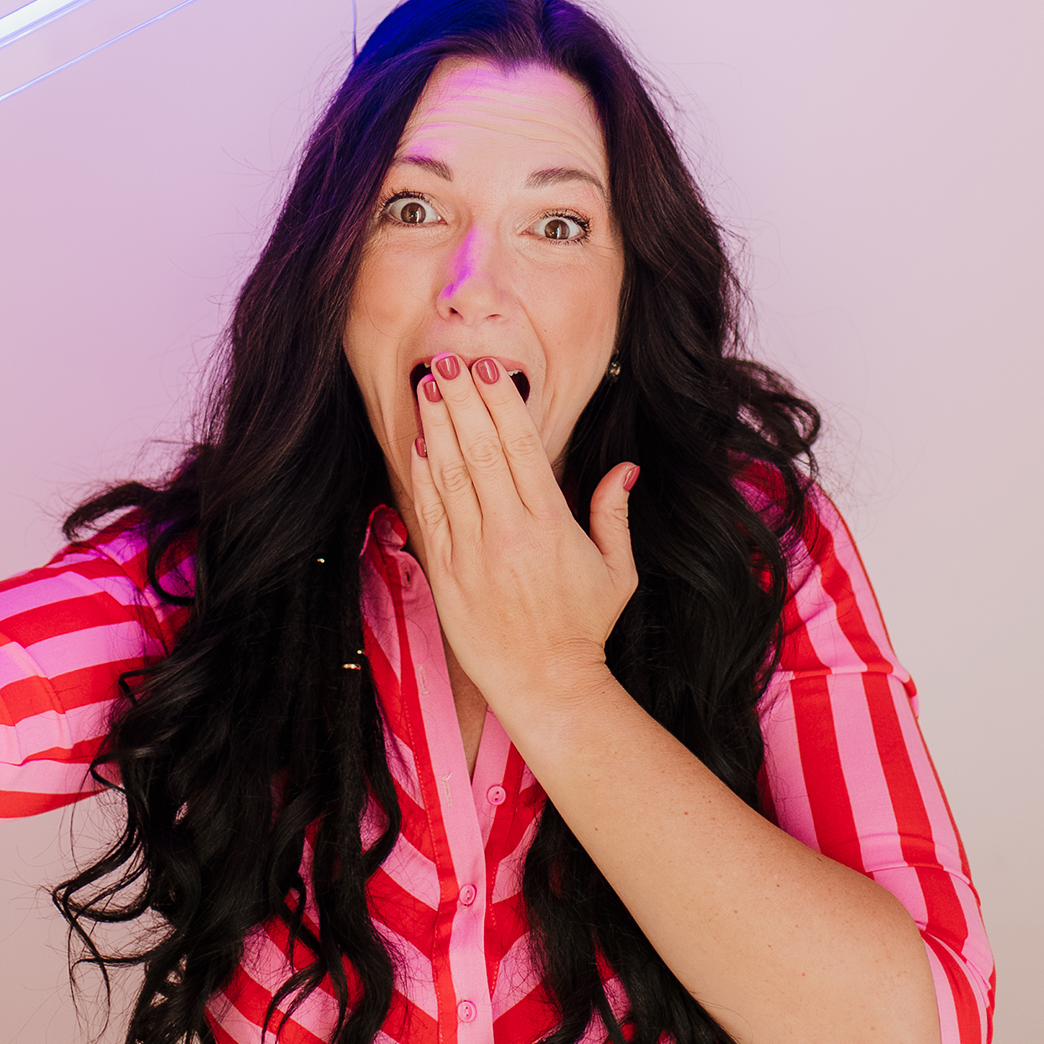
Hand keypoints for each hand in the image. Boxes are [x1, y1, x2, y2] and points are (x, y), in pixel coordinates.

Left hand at [409, 352, 638, 709]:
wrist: (545, 684)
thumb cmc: (583, 628)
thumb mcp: (616, 571)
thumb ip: (614, 515)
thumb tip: (625, 469)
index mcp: (549, 523)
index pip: (520, 446)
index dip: (500, 402)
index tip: (488, 367)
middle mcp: (507, 531)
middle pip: (479, 449)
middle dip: (462, 399)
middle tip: (446, 358)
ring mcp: (471, 552)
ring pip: (449, 474)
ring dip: (436, 426)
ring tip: (427, 386)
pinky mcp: (445, 574)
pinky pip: (429, 514)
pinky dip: (422, 476)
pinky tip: (418, 443)